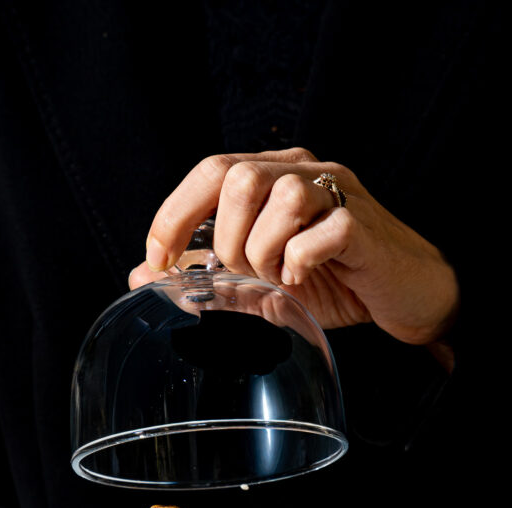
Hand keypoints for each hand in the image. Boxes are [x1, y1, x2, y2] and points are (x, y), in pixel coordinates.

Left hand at [129, 148, 458, 346]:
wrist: (406, 297)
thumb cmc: (333, 283)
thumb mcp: (258, 280)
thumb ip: (205, 274)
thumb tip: (141, 275)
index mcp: (274, 176)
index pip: (209, 171)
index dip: (174, 215)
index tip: (157, 259)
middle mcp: (305, 171)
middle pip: (238, 177)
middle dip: (227, 238)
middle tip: (246, 272)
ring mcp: (339, 193)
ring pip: (281, 199)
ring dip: (267, 252)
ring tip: (281, 277)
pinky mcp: (364, 225)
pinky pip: (322, 230)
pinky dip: (302, 261)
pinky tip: (305, 278)